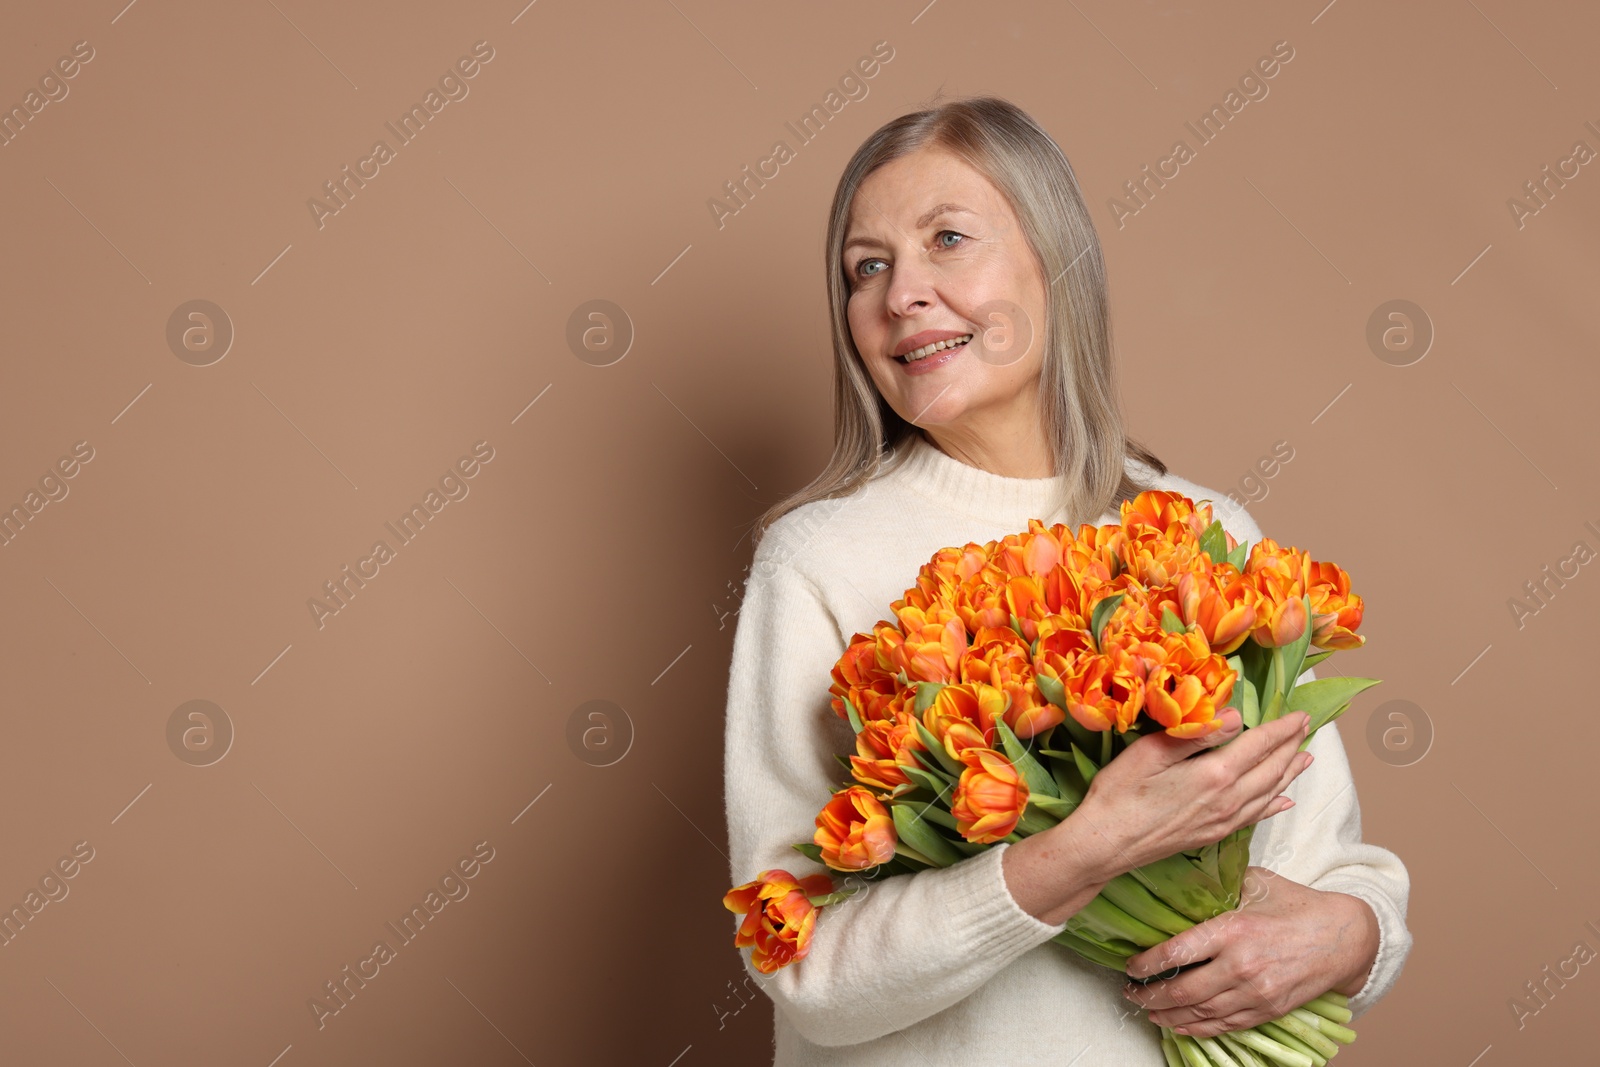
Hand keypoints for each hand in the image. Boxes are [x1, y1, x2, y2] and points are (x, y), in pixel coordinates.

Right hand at [1073, 707, 1313, 873]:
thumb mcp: (1151, 752)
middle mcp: (1227, 800)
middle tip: (1307, 728)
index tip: (1300, 714)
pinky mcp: (1213, 834)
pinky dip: (1274, 805)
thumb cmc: (1120, 793)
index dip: (1281, 729)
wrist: (1106, 844)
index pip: (1259, 745)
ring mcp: (1223, 821)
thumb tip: (1235, 716)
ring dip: (1288, 773)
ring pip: (1268, 793)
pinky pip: (1255, 816)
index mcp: (1214, 774)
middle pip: (1270, 769)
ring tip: (1305, 758)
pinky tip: (1283, 801)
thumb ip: (1196, 734)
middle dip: (1291, 746)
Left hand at [1120, 866, 1379, 1037]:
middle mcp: (1241, 966)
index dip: (1146, 964)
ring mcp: (1255, 993)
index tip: (1130, 965)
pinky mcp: (1267, 1010)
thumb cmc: (1299, 906)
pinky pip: (1224, 1027)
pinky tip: (1179, 1026)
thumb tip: (1184, 877)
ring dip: (1167, 1016)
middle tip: (1131, 992)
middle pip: (1182, 991)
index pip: (1176, 953)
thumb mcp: (1256, 883)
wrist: (1346, 937)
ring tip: (1147, 1011)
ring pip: (1200, 1014)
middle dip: (1149, 995)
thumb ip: (1219, 884)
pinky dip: (1197, 1029)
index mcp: (1233, 930)